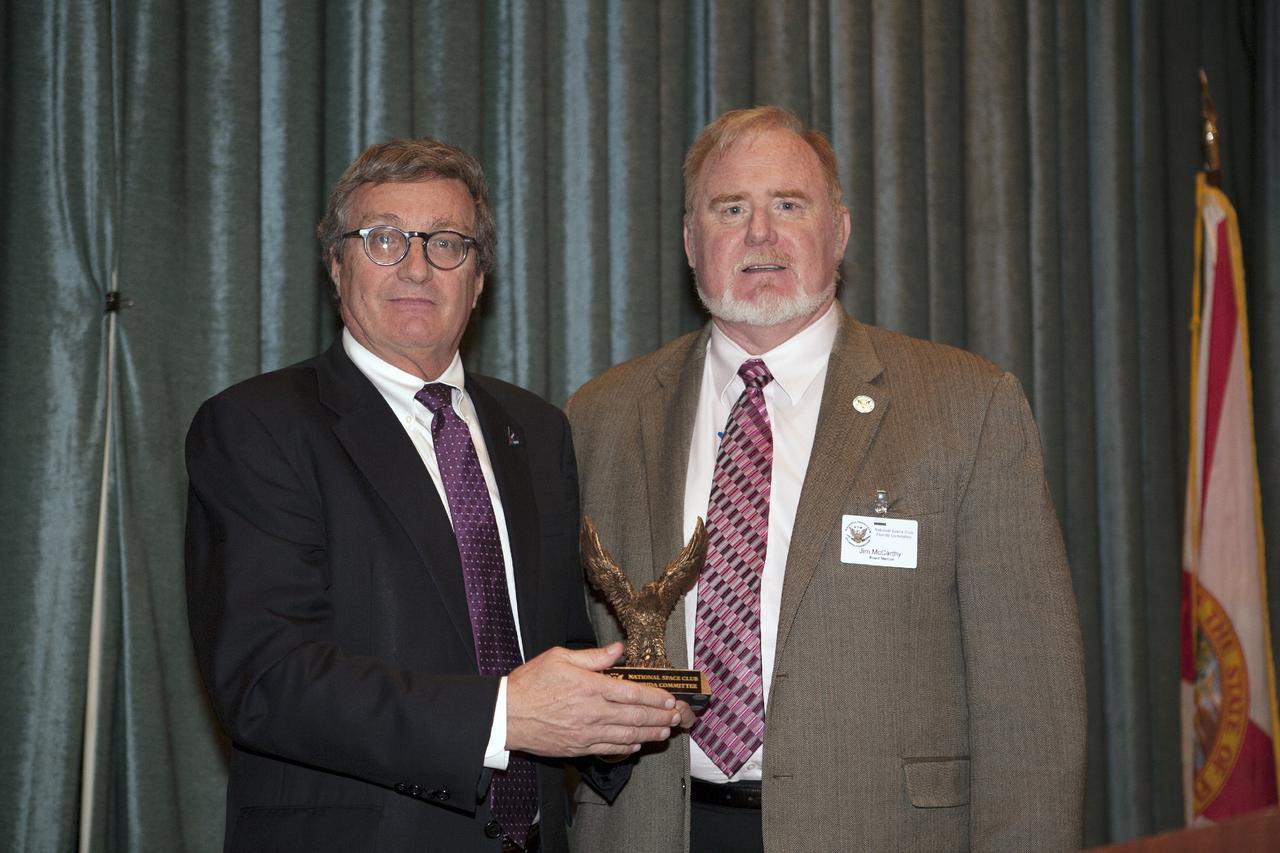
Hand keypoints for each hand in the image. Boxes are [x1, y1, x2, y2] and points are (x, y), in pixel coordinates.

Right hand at [506, 642, 685, 756]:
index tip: (669, 698)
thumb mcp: (559, 658)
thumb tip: (618, 650)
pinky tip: (637, 744)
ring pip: (628, 735)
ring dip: (650, 733)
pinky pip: (610, 748)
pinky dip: (627, 747)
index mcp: (590, 687)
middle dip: (660, 716)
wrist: (506, 715)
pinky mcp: (578, 748)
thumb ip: (593, 656)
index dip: (655, 697)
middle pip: (636, 716)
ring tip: (665, 731)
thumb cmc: (530, 684)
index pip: (632, 692)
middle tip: (677, 716)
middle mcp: (593, 712)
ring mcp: (587, 733)